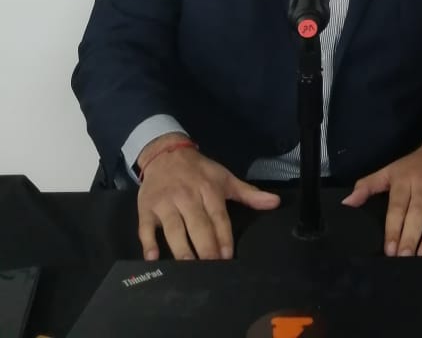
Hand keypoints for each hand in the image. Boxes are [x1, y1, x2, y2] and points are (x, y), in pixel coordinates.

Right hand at [136, 136, 279, 260]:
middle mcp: (187, 197)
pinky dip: (149, 242)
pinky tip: (154, 258)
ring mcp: (166, 203)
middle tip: (211, 269)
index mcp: (209, 189)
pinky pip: (146, 227)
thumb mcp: (225, 178)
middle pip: (198, 226)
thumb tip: (275, 203)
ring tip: (189, 268)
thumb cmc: (199, 170)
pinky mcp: (146, 208)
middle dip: (205, 249)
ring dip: (182, 250)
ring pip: (174, 229)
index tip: (227, 258)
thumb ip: (249, 194)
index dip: (223, 238)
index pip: (218, 218)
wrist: (166, 153)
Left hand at [342, 136, 421, 256]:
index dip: (393, 228)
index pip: (397, 207)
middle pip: (416, 212)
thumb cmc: (416, 165)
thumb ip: (367, 186)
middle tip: (406, 257)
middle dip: (410, 235)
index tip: (389, 250)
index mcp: (403, 179)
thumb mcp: (390, 170)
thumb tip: (346, 204)